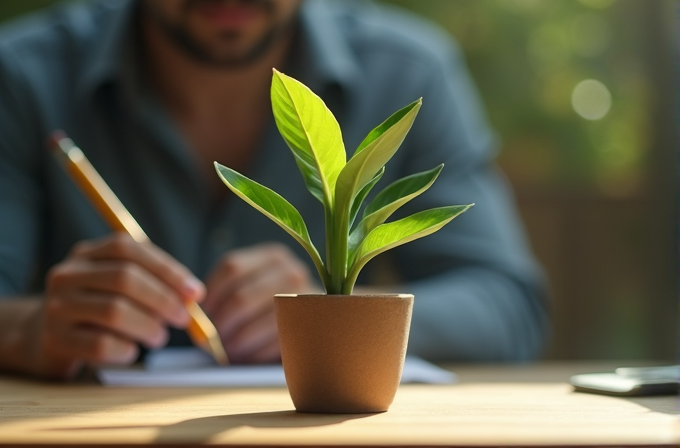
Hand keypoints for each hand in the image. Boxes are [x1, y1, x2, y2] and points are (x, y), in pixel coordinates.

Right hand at [31, 233, 203, 378]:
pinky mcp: (55, 341)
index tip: (195, 292)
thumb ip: (155, 282)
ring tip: (160, 337)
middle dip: (163, 299)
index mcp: (87, 254)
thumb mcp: (120, 287)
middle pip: (124, 278)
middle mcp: (66, 275)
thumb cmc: (99, 309)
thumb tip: (194, 294)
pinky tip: (132, 350)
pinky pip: (100, 345)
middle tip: (183, 318)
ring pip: (114, 311)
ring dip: (148, 326)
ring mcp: (57, 307)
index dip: (167, 269)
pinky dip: (126, 349)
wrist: (47, 339)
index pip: (128, 249)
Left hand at [203, 242, 318, 363]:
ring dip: (236, 342)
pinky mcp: (311, 326)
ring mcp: (305, 298)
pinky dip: (255, 353)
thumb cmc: (271, 306)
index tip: (201, 314)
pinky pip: (274, 342)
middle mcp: (292, 271)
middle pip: (241, 297)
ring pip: (255, 323)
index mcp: (273, 256)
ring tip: (227, 351)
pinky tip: (247, 356)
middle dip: (221, 324)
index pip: (231, 267)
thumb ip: (228, 293)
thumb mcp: (253, 288)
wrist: (313, 321)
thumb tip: (195, 316)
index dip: (210, 294)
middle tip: (211, 341)